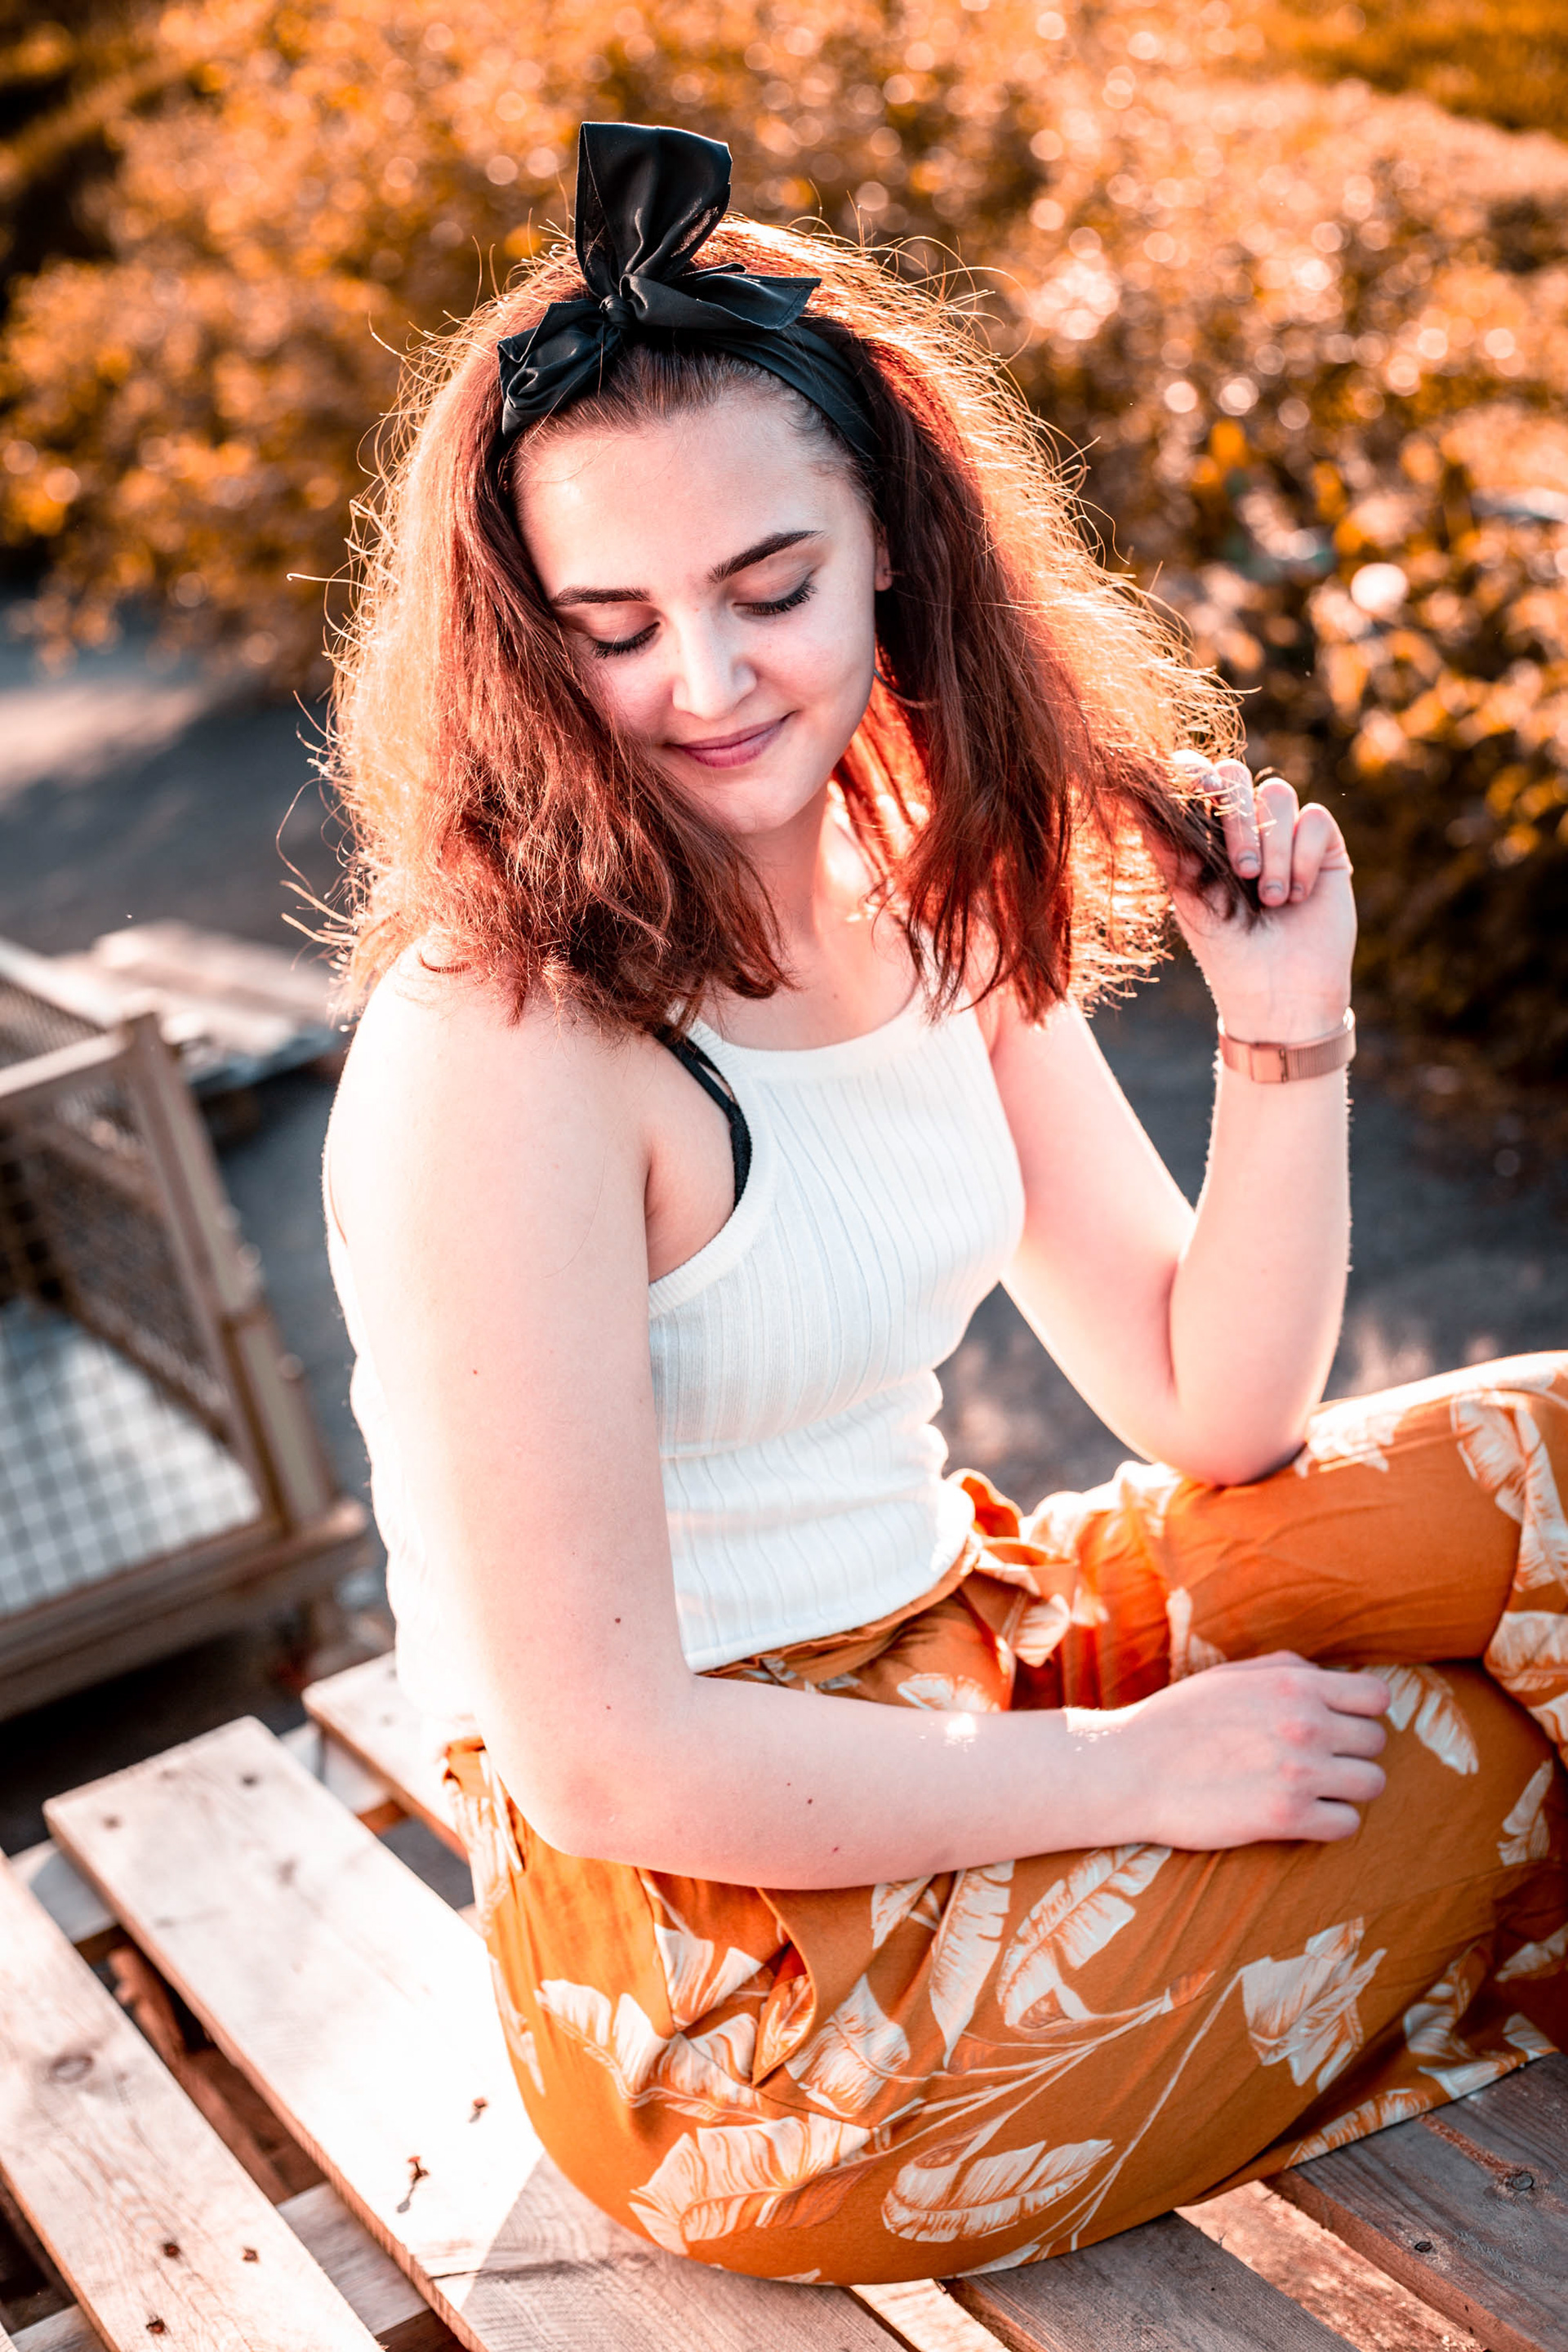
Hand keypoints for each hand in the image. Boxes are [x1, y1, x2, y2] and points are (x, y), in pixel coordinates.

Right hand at [1095, 1651, 1389, 1848]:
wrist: (1131, 1769)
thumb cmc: (1179, 1719)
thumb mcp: (1232, 1674)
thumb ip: (1288, 1669)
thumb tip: (1332, 1679)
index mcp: (1294, 1684)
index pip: (1376, 1697)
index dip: (1362, 1711)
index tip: (1340, 1724)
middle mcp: (1306, 1725)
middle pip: (1376, 1743)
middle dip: (1352, 1751)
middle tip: (1319, 1759)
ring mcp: (1300, 1773)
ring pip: (1371, 1784)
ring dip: (1347, 1788)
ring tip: (1315, 1788)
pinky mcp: (1288, 1818)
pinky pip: (1347, 1824)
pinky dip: (1331, 1822)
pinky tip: (1303, 1814)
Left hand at [1167, 756, 1356, 1043]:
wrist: (1280, 994)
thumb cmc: (1227, 950)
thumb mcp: (1191, 898)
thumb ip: (1169, 848)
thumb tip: (1131, 798)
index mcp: (1204, 834)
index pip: (1196, 777)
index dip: (1194, 772)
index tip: (1195, 793)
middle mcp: (1244, 827)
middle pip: (1236, 775)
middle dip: (1237, 819)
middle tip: (1241, 873)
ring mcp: (1285, 834)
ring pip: (1278, 794)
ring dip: (1273, 848)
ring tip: (1271, 899)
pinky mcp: (1323, 848)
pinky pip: (1316, 820)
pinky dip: (1303, 857)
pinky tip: (1298, 897)